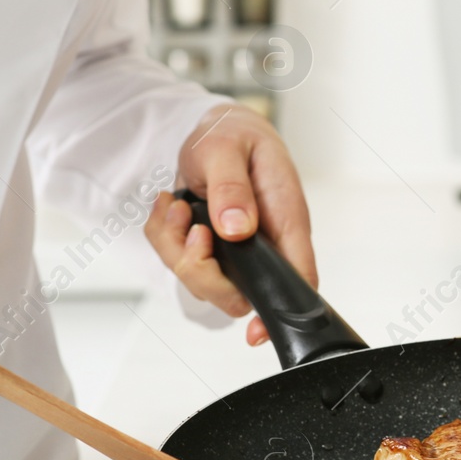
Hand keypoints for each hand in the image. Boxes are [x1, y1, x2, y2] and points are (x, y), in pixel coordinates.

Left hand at [146, 103, 315, 345]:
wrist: (216, 128)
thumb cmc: (232, 134)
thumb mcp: (226, 149)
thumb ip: (232, 188)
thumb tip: (239, 229)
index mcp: (285, 218)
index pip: (297, 277)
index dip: (279, 310)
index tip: (254, 331)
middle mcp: (265, 241)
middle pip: (239, 292)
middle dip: (202, 270)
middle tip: (192, 230)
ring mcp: (237, 250)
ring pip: (204, 280)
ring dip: (176, 247)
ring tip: (178, 207)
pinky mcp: (212, 249)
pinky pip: (179, 261)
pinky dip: (164, 236)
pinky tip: (172, 206)